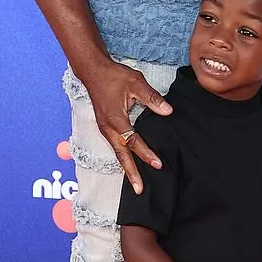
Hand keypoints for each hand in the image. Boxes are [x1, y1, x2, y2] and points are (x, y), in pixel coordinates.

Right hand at [82, 59, 172, 191]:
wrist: (93, 71)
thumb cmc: (114, 76)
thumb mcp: (136, 82)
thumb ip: (152, 98)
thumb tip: (168, 111)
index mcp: (115, 119)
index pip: (133, 141)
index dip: (146, 153)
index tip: (158, 164)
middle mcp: (108, 128)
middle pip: (121, 155)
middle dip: (131, 173)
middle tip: (139, 189)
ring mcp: (105, 128)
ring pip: (117, 152)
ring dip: (126, 167)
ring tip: (136, 182)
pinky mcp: (105, 127)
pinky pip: (115, 146)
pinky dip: (122, 157)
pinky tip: (129, 163)